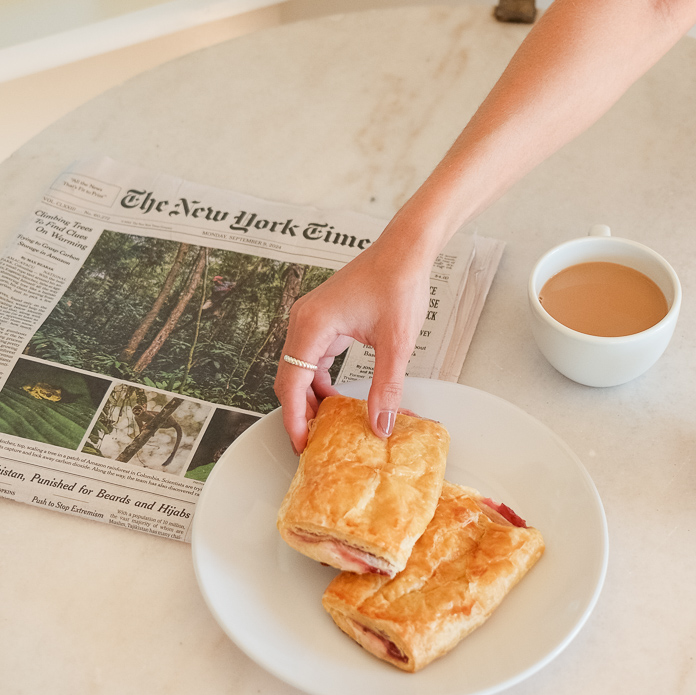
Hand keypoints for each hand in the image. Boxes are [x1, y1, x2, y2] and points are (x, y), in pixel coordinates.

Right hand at [273, 231, 432, 452]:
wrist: (406, 250)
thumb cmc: (399, 283)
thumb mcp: (395, 343)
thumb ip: (386, 388)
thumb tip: (380, 425)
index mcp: (312, 325)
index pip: (291, 383)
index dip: (295, 418)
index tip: (302, 445)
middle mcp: (304, 320)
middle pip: (289, 378)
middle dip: (300, 412)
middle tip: (315, 442)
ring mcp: (312, 318)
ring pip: (300, 368)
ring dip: (312, 397)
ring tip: (328, 426)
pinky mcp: (324, 318)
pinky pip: (313, 357)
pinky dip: (321, 380)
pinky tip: (339, 398)